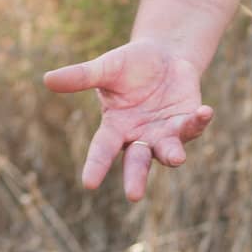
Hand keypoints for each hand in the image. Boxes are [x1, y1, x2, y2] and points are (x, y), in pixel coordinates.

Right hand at [43, 41, 213, 200]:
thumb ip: (81, 76)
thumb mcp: (106, 68)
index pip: (102, 150)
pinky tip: (205, 111)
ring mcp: (165, 132)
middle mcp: (140, 136)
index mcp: (115, 128)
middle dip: (135, 178)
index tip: (89, 184)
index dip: (96, 166)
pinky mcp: (187, 121)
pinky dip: (199, 121)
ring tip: (175, 157)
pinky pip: (193, 127)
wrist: (165, 56)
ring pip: (167, 150)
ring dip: (172, 153)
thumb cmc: (130, 65)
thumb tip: (46, 78)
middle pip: (137, 162)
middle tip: (134, 196)